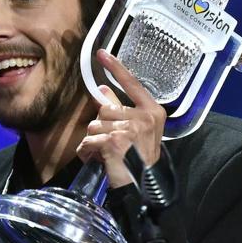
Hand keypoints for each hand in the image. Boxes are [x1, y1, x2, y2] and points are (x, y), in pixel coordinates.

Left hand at [76, 49, 166, 187]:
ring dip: (94, 140)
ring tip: (106, 153)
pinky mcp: (116, 141)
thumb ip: (120, 108)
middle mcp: (144, 117)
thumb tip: (102, 89)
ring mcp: (131, 129)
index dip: (116, 67)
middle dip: (101, 126)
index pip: (132, 83)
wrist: (144, 189)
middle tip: (111, 144)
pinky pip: (90, 139)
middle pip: (105, 108)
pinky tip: (100, 160)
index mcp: (153, 112)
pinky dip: (88, 151)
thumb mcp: (136, 131)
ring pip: (94, 124)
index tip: (102, 53)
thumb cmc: (139, 160)